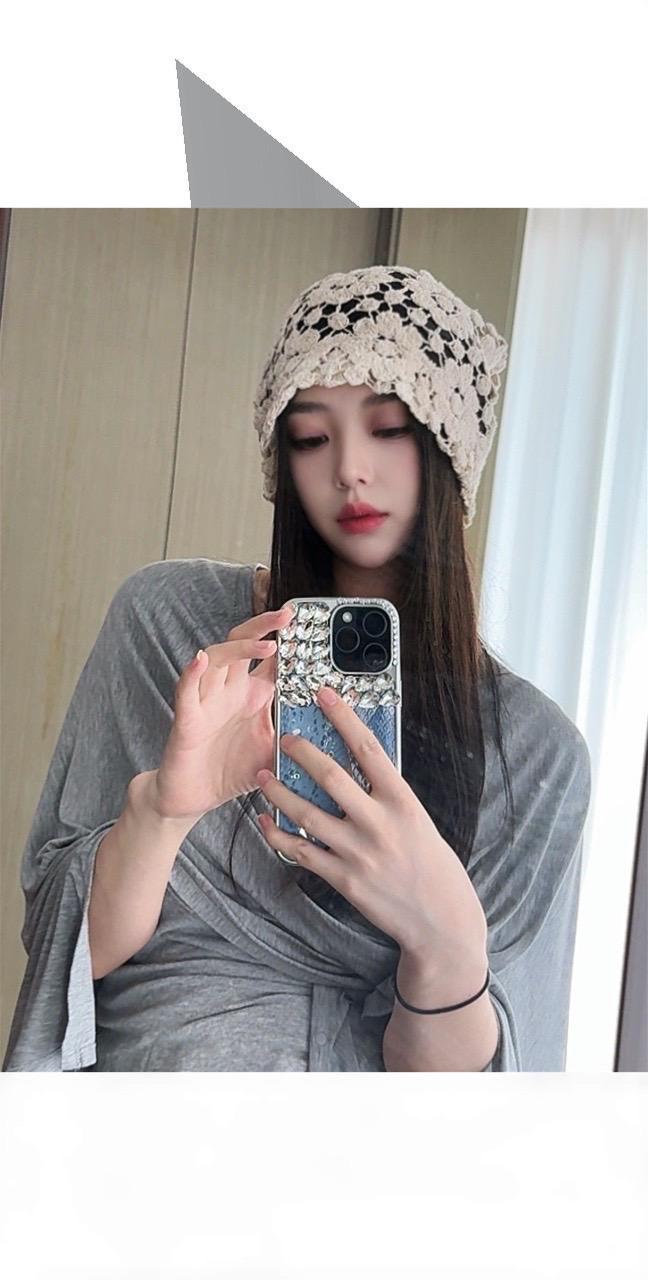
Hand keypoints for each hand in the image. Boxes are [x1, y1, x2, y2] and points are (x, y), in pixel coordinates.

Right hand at [151, 602, 294, 820]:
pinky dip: (192, 674)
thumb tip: (333, 732)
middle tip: (287, 614)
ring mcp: (206, 701)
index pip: (269, 658)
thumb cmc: (232, 772)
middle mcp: (229, 691)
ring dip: (240, 646)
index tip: (305, 621)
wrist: (194, 798)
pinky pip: (187, 691)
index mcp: (252, 696)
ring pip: (217, 658)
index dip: (285, 638)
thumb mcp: (275, 752)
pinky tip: (199, 661)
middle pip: (242, 643)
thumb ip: (297, 737)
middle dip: (263, 625)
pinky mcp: (187, 720)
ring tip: (266, 644)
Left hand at [255, 685, 487, 956]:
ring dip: (279, 791)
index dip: (343, 718)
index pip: (368, 749)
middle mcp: (379, 822)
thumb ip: (389, 797)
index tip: (324, 694)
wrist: (441, 920)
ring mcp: (358, 851)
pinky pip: (300, 851)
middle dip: (302, 752)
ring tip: (262, 775)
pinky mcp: (343, 878)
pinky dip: (277, 835)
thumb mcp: (419, 821)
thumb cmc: (432, 866)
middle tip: (284, 738)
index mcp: (402, 801)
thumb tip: (359, 767)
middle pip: (330, 776)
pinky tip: (263, 821)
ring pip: (306, 813)